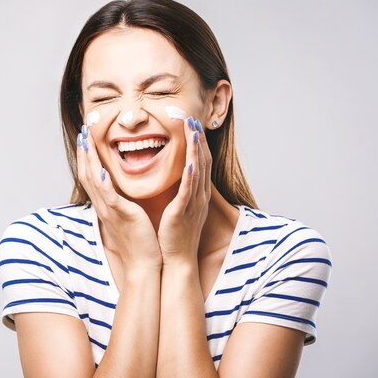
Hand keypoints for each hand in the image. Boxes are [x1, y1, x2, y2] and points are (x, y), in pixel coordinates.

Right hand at [77, 126, 161, 272]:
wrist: (144, 264)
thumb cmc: (140, 240)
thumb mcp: (128, 216)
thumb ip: (123, 201)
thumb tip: (123, 189)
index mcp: (106, 205)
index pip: (91, 176)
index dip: (87, 156)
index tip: (86, 138)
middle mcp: (103, 206)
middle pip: (87, 174)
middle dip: (84, 152)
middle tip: (83, 132)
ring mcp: (110, 211)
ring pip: (93, 181)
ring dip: (89, 160)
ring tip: (87, 141)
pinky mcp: (122, 216)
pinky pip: (109, 197)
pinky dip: (104, 182)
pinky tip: (102, 170)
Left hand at [157, 117, 211, 263]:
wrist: (176, 260)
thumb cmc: (174, 235)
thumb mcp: (180, 207)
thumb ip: (180, 190)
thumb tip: (176, 175)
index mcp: (196, 193)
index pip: (199, 161)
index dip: (196, 141)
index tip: (190, 122)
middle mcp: (199, 195)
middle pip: (202, 160)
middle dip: (197, 138)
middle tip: (191, 117)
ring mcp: (193, 204)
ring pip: (199, 171)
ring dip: (196, 149)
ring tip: (193, 129)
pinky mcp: (184, 213)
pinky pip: (189, 192)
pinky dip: (192, 176)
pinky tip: (191, 162)